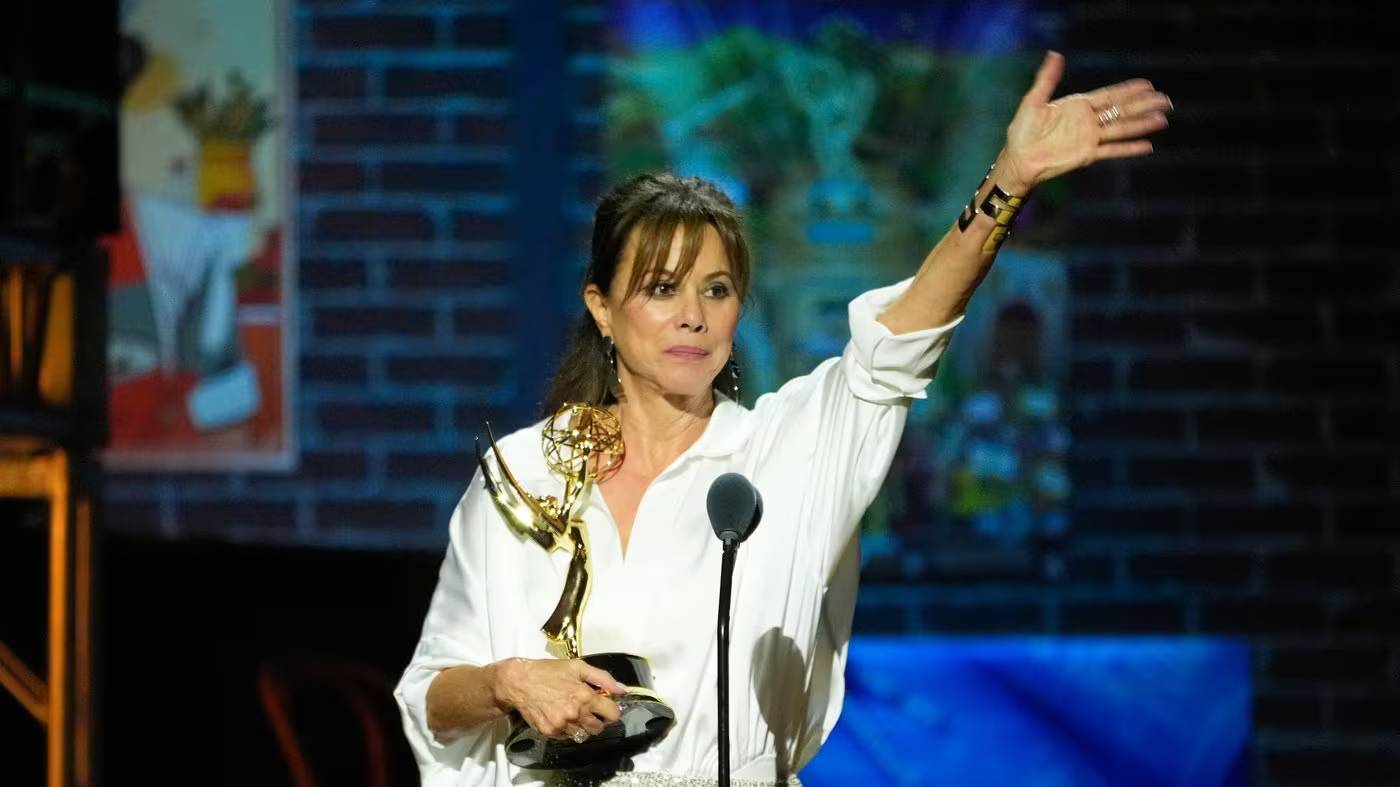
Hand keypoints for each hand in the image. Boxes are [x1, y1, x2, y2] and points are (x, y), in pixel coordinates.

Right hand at [496, 657, 627, 738]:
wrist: (519, 682)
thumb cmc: (549, 671)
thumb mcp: (578, 667)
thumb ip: (603, 678)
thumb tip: (622, 690)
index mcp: (585, 696)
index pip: (613, 715)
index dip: (611, 710)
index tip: (606, 706)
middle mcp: (575, 714)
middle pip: (598, 729)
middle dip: (597, 720)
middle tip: (588, 709)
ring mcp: (561, 725)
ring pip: (582, 735)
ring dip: (581, 726)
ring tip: (571, 711)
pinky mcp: (549, 732)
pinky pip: (566, 737)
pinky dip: (566, 729)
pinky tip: (559, 715)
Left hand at [1000, 51, 1171, 189]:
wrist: (1019, 159)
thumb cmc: (1022, 131)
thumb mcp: (1033, 100)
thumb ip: (1047, 79)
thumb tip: (1055, 55)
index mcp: (1077, 106)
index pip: (1109, 95)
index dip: (1128, 90)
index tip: (1148, 84)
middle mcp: (1087, 121)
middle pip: (1121, 110)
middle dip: (1143, 105)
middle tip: (1164, 100)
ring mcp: (1089, 138)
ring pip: (1121, 129)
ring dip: (1142, 124)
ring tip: (1162, 119)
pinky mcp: (1087, 155)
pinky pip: (1112, 150)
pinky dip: (1129, 148)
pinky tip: (1147, 146)